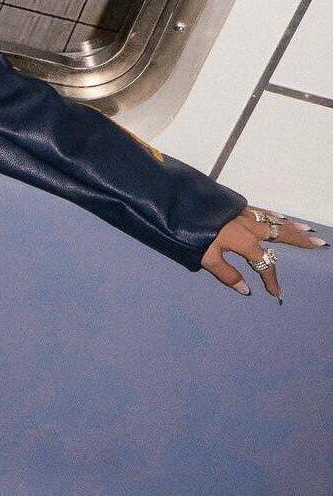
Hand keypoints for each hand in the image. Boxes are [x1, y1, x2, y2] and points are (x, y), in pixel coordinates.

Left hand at [201, 206, 326, 300]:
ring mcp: (243, 214)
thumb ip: (227, 274)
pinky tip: (278, 216)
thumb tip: (247, 290)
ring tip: (307, 230)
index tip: (276, 293)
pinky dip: (274, 215)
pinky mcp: (235, 205)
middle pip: (279, 235)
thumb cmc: (189, 233)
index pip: (264, 263)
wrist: (177, 203)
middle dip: (298, 241)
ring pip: (273, 221)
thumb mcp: (205, 257)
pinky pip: (261, 211)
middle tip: (318, 243)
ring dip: (290, 226)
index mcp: (244, 242)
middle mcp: (249, 226)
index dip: (271, 279)